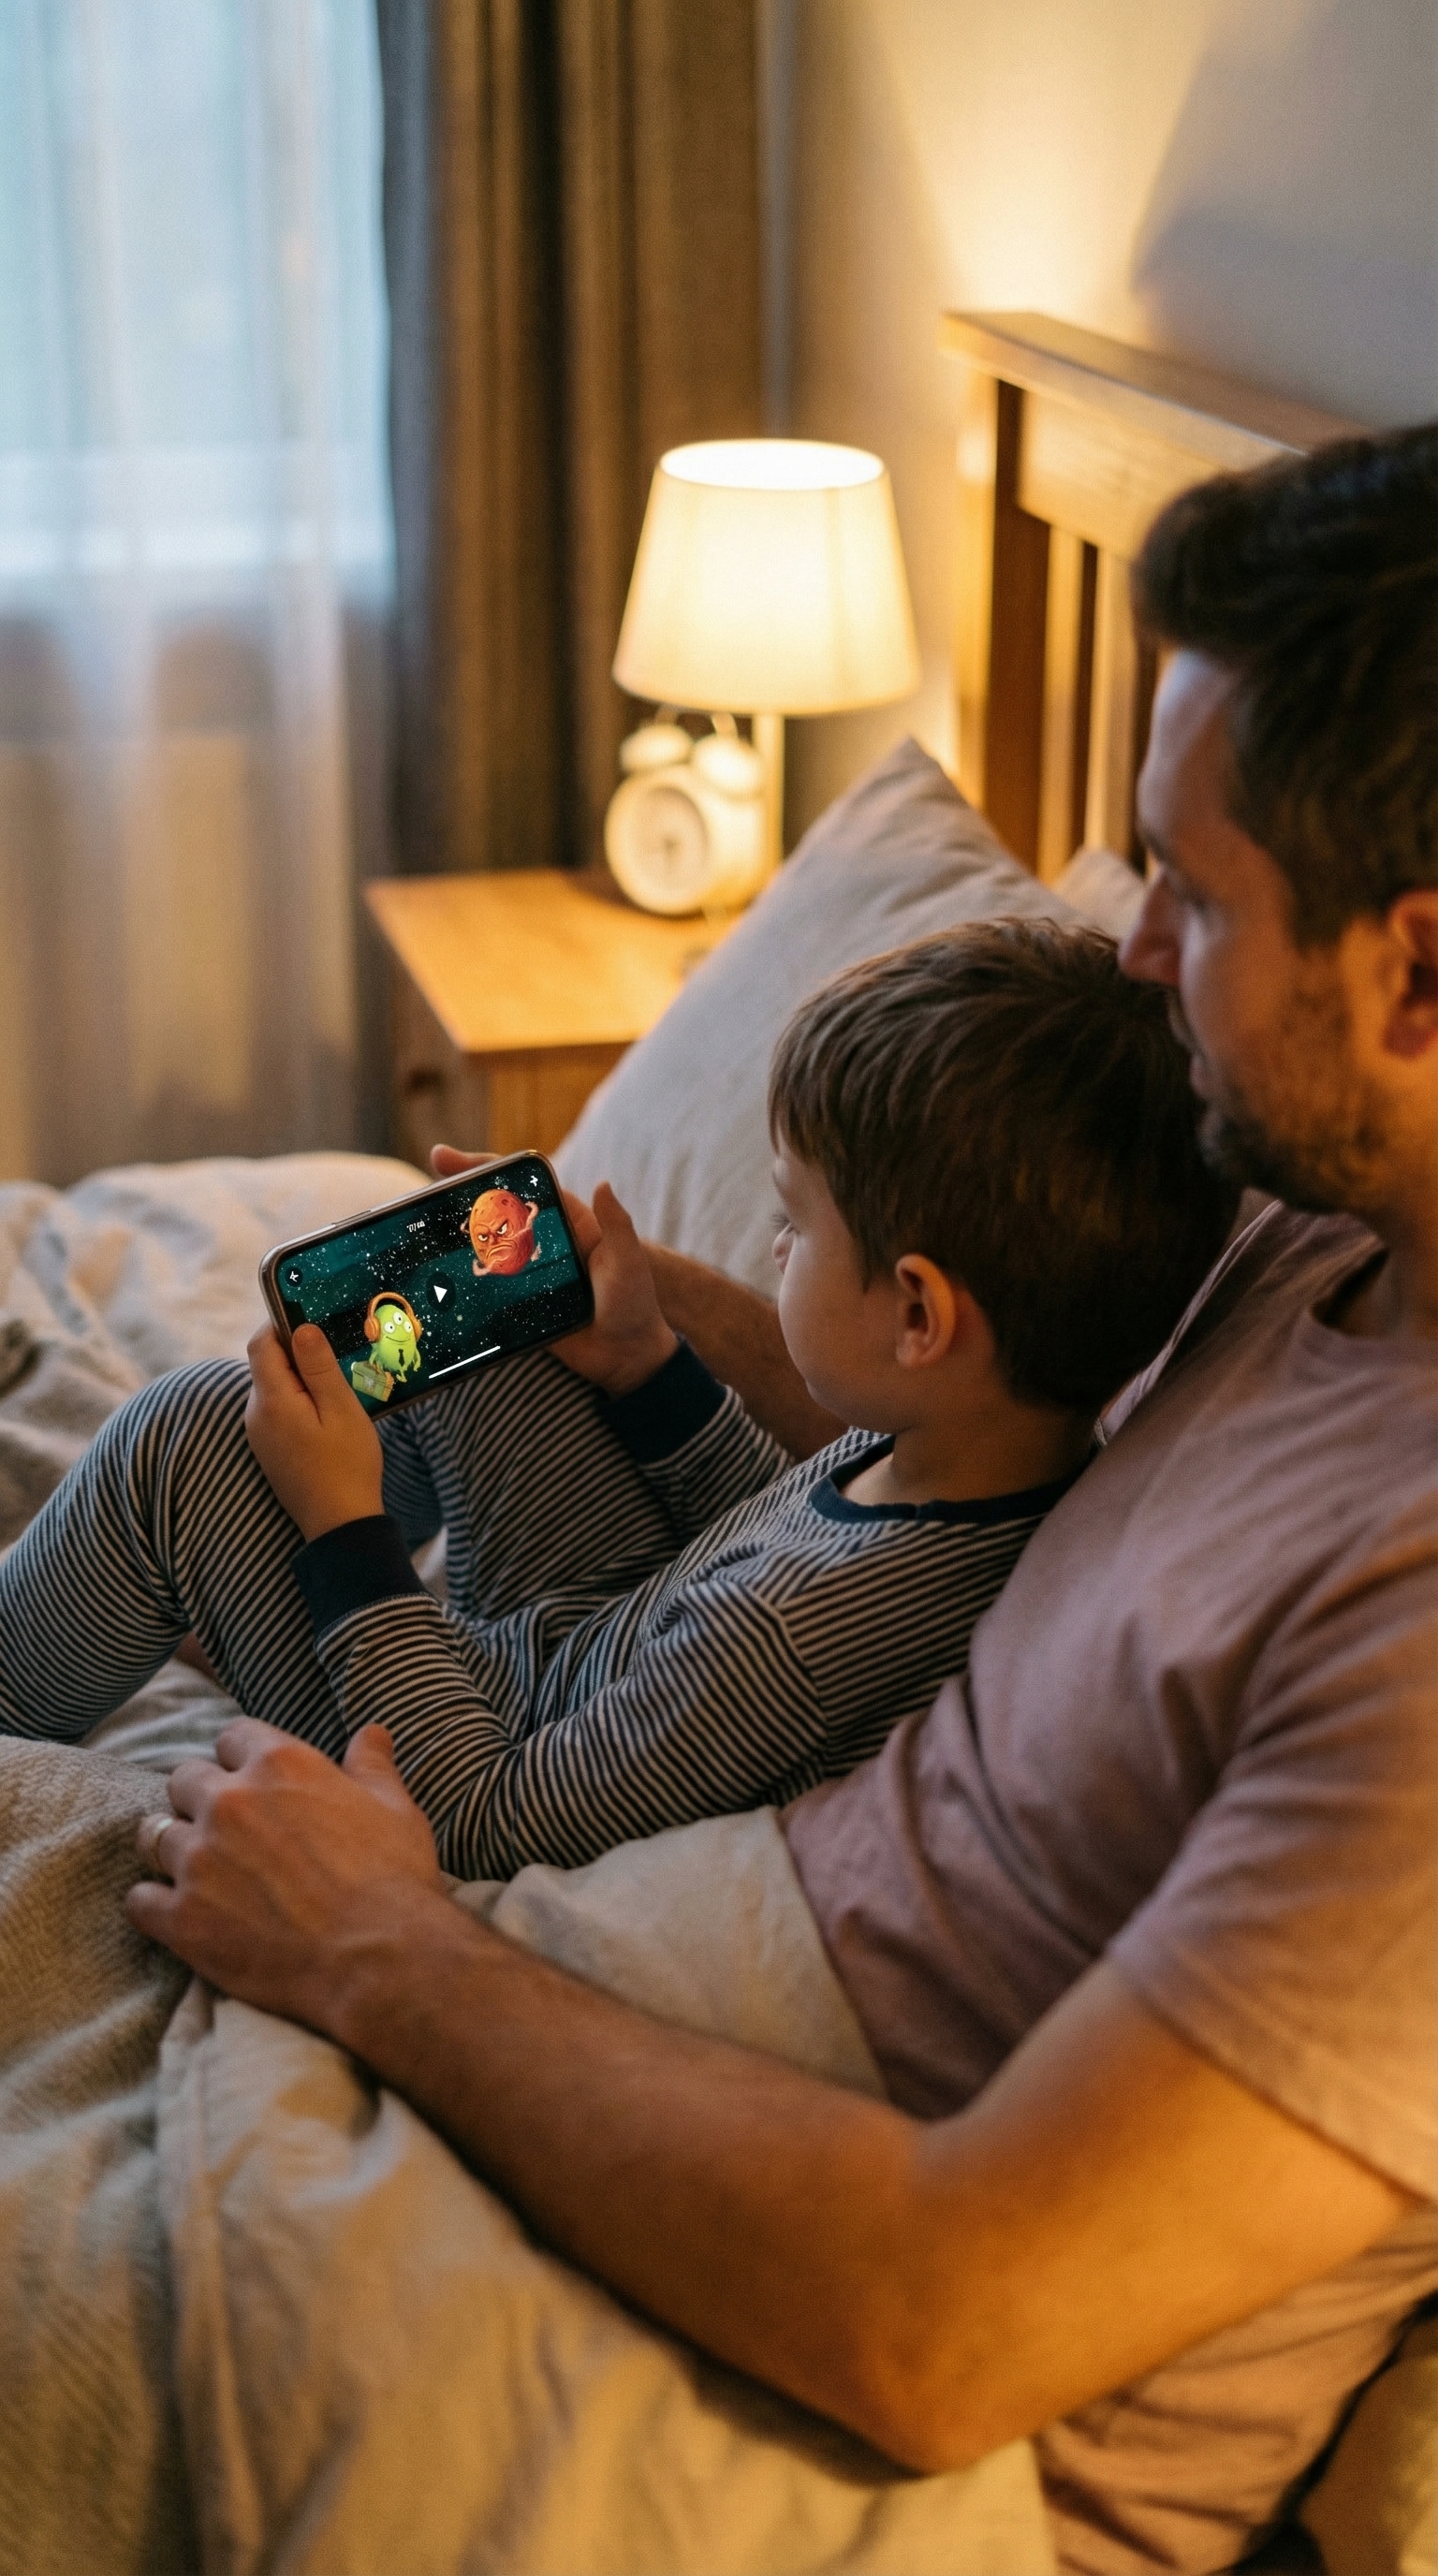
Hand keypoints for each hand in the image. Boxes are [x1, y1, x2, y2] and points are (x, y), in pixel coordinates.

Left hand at [125, 1718, 449, 2035]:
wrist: (378, 1960)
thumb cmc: (393, 1880)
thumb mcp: (395, 1809)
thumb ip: (372, 1766)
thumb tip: (371, 1733)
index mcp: (280, 1764)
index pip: (232, 1737)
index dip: (241, 1759)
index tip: (251, 1781)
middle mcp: (229, 1802)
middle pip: (184, 1780)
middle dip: (199, 1799)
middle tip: (223, 1830)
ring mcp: (199, 1860)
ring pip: (152, 1835)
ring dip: (170, 1847)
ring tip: (195, 1869)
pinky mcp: (182, 1917)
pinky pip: (139, 1899)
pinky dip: (153, 1905)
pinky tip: (177, 1914)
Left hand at [245, 1321, 384, 1539]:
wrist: (339, 1524)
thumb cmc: (347, 1465)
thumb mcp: (341, 1409)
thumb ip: (318, 1366)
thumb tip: (301, 1327)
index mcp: (271, 1400)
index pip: (261, 1343)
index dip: (282, 1323)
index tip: (314, 1319)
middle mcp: (255, 1414)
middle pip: (267, 1364)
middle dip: (298, 1353)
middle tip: (337, 1357)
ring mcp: (259, 1433)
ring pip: (274, 1387)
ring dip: (301, 1380)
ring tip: (337, 1390)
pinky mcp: (268, 1448)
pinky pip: (278, 1409)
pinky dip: (298, 1402)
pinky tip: (327, 1416)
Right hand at [430, 1144, 675, 1397]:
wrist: (627, 1358)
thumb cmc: (634, 1305)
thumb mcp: (627, 1263)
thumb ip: (617, 1226)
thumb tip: (603, 1184)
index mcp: (566, 1222)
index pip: (520, 1187)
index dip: (484, 1168)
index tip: (445, 1158)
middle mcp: (541, 1242)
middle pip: (493, 1212)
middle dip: (457, 1196)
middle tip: (420, 1189)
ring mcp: (527, 1273)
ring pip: (484, 1246)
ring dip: (454, 1237)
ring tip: (417, 1228)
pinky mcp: (518, 1304)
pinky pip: (486, 1287)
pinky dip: (462, 1278)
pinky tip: (435, 1275)